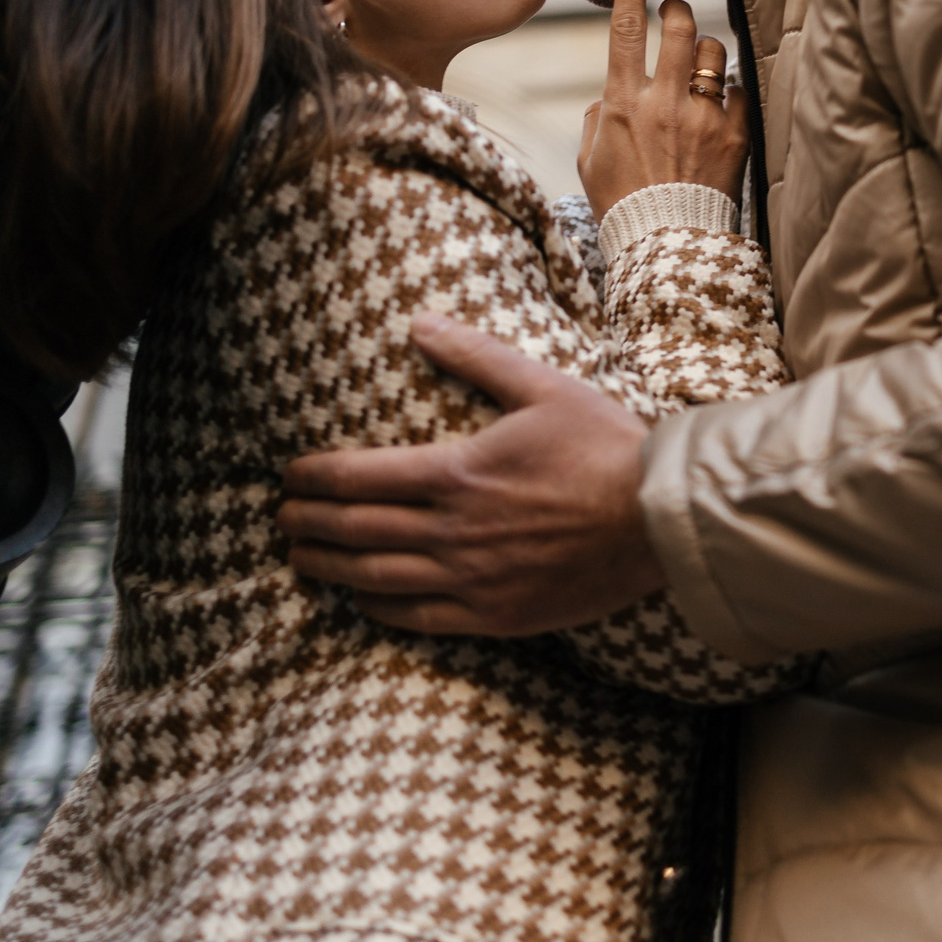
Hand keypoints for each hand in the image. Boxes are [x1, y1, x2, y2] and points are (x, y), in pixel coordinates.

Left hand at [278, 314, 661, 634]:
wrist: (659, 518)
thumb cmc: (606, 446)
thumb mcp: (542, 387)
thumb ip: (475, 357)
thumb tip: (419, 324)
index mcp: (457, 473)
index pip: (359, 477)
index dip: (314, 477)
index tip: (291, 475)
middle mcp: (453, 531)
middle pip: (354, 530)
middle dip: (308, 523)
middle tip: (281, 517)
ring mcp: (472, 578)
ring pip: (375, 577)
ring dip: (328, 568)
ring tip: (302, 559)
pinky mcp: (496, 614)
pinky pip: (418, 617)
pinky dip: (378, 608)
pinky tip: (362, 599)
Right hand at [577, 0, 744, 215]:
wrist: (665, 244)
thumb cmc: (622, 202)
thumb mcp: (592, 157)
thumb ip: (600, 116)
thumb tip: (613, 94)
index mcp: (623, 101)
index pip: (626, 27)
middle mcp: (664, 101)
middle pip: (682, 27)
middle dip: (681, 11)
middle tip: (677, 15)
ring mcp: (704, 116)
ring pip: (716, 53)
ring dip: (708, 54)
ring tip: (700, 74)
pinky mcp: (736, 134)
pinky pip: (740, 91)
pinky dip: (730, 94)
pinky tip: (720, 111)